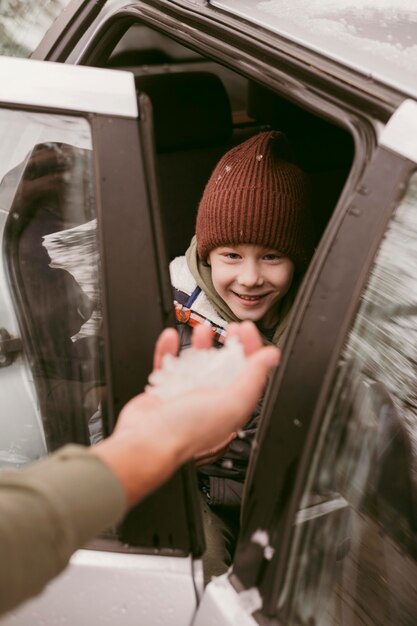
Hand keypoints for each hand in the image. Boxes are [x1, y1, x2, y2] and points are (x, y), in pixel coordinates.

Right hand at [92, 321, 279, 505]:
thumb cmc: (186, 430)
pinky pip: (167, 364)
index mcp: (232, 406)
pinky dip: (168, 349)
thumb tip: (272, 356)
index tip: (247, 329)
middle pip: (225, 366)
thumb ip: (253, 377)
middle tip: (230, 327)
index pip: (249, 373)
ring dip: (200, 343)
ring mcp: (186, 395)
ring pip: (196, 362)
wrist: (145, 443)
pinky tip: (170, 338)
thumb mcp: (231, 401)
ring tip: (201, 329)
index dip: (251, 349)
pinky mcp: (162, 391)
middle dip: (229, 343)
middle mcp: (211, 401)